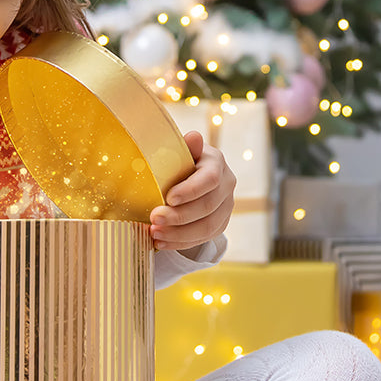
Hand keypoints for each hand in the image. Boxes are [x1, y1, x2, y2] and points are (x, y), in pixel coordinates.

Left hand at [149, 131, 235, 252]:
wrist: (189, 175)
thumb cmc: (178, 160)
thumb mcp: (179, 151)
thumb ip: (185, 147)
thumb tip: (193, 137)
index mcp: (216, 162)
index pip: (210, 179)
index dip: (191, 190)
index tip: (168, 198)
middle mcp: (227, 185)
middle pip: (208, 206)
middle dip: (179, 216)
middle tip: (154, 219)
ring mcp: (226, 206)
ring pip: (207, 227)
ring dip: (179, 234)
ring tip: (154, 233)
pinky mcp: (220, 224)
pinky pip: (203, 239)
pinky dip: (181, 243)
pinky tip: (162, 242)